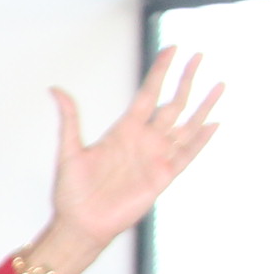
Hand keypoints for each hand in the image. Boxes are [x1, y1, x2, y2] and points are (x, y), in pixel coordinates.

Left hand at [40, 46, 223, 273]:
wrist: (81, 224)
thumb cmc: (72, 192)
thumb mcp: (69, 151)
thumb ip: (70, 120)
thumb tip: (56, 89)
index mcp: (124, 130)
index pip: (148, 92)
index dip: (160, 71)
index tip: (171, 49)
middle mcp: (144, 139)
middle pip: (172, 103)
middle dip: (186, 79)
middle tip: (198, 55)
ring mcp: (157, 157)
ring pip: (186, 125)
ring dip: (203, 105)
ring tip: (219, 84)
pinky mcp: (164, 176)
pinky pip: (188, 154)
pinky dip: (202, 139)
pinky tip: (215, 123)